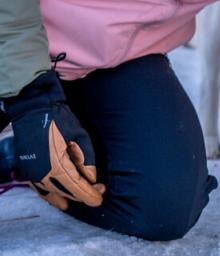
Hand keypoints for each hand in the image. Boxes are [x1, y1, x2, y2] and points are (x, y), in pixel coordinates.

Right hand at [2, 71, 104, 209]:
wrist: (34, 110)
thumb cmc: (60, 119)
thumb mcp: (79, 136)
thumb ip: (86, 159)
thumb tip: (92, 178)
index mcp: (57, 165)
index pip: (76, 187)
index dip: (89, 195)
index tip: (100, 199)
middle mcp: (42, 174)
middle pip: (65, 192)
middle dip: (82, 194)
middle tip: (98, 190)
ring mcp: (32, 174)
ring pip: (51, 194)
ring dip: (65, 197)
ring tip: (77, 201)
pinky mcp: (27, 170)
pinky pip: (39, 189)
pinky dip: (50, 195)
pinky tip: (57, 198)